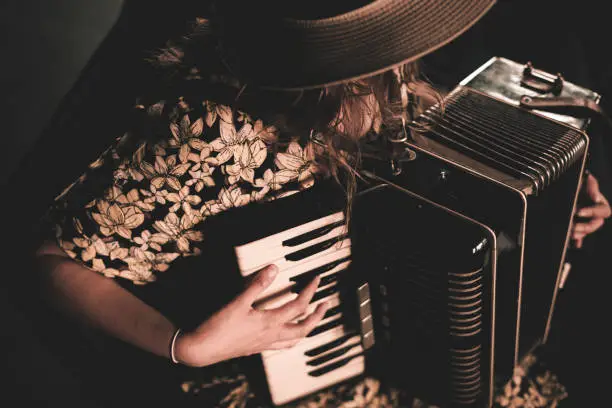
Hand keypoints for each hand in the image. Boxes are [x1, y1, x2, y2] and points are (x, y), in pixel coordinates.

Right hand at [174, 265, 329, 366]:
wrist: (202, 349)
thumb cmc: (219, 327)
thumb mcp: (238, 301)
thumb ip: (257, 284)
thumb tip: (273, 269)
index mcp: (270, 322)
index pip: (298, 306)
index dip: (310, 291)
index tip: (317, 280)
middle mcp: (271, 335)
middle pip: (304, 328)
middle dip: (317, 316)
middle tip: (325, 305)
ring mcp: (265, 344)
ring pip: (295, 339)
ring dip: (307, 329)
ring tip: (312, 321)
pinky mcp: (257, 348)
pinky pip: (282, 345)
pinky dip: (291, 339)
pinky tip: (287, 334)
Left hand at [572, 173, 610, 248]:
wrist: (566, 190)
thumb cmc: (578, 185)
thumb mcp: (584, 181)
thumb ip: (592, 185)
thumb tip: (595, 197)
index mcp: (600, 205)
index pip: (603, 212)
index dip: (592, 212)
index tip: (578, 212)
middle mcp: (594, 215)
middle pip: (595, 225)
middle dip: (584, 226)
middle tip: (572, 226)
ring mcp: (586, 222)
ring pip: (586, 232)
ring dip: (579, 234)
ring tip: (569, 233)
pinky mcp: (578, 228)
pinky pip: (579, 237)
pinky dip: (576, 241)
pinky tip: (571, 244)